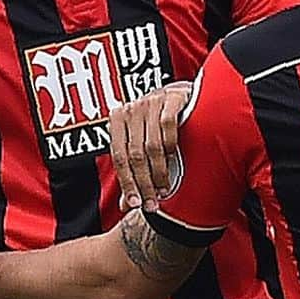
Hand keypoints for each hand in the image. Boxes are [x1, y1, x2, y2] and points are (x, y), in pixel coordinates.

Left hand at [110, 81, 191, 212]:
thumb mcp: (141, 142)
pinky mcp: (171, 98)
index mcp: (117, 119)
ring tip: (165, 189)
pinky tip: (175, 161)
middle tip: (153, 203)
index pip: (118, 156)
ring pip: (151, 145)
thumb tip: (126, 205)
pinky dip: (171, 147)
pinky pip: (168, 126)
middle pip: (134, 154)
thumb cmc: (158, 121)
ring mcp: (151, 101)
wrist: (182, 93)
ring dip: (159, 172)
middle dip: (144, 183)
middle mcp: (131, 109)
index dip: (126, 182)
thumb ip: (133, 170)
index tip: (135, 203)